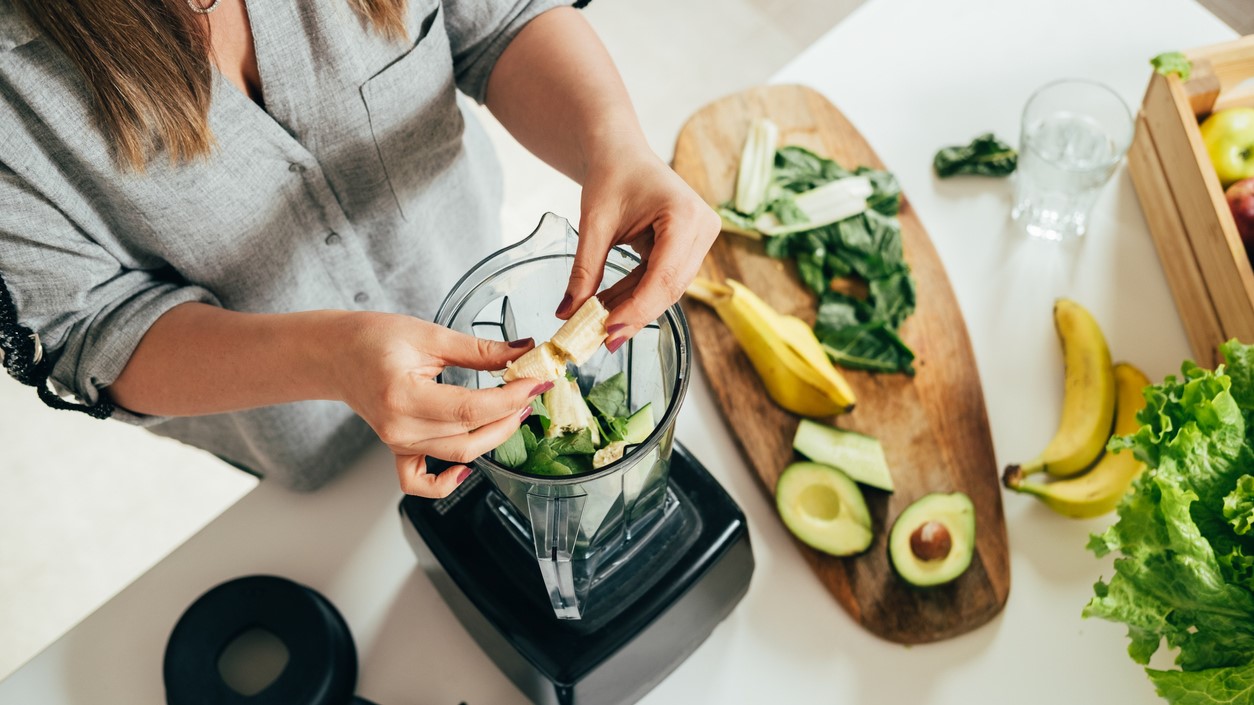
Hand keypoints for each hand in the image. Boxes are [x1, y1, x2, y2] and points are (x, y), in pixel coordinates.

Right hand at [329, 313, 550, 497]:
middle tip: (530, 391)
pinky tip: (466, 470)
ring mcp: (398, 443)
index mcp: (403, 396)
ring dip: (494, 436)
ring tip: (513, 409)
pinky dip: (445, 483)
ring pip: (458, 455)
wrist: (336, 353)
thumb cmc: (372, 339)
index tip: (536, 383)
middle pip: (470, 436)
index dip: (510, 398)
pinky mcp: (398, 449)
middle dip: (509, 416)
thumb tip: (522, 352)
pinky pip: (420, 482)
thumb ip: (479, 349)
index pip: (471, 408)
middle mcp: (399, 427)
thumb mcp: (429, 334)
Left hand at [559, 147, 720, 349]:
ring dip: (634, 307)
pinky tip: (610, 307)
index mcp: (685, 215)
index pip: (664, 276)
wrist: (620, 152)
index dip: (638, 309)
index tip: (609, 332)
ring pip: (668, 289)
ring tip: (599, 325)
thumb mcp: (593, 223)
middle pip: (670, 287)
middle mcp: (702, 228)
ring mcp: (700, 239)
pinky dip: (636, 294)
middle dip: (635, 315)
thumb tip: (568, 314)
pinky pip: (663, 280)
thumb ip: (584, 270)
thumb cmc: (611, 174)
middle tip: (602, 340)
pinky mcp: (690, 247)